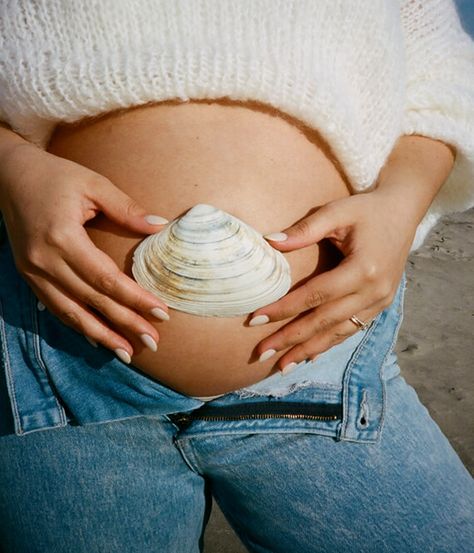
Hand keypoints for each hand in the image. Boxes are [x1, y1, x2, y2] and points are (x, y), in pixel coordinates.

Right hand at [0, 143, 169, 361]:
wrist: (9, 175)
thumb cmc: (55, 176)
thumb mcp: (93, 183)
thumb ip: (126, 208)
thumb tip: (160, 225)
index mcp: (62, 238)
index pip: (106, 279)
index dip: (135, 299)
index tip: (162, 314)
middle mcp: (44, 261)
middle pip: (92, 301)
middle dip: (125, 324)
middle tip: (153, 342)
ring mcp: (33, 271)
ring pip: (71, 312)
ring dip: (101, 335)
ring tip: (127, 352)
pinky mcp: (28, 275)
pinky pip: (55, 307)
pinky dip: (77, 325)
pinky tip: (96, 338)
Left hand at [248, 189, 416, 372]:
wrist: (403, 212)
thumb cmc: (367, 210)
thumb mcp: (337, 211)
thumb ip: (305, 229)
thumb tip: (270, 242)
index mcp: (363, 268)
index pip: (315, 295)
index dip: (284, 309)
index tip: (255, 319)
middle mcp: (374, 292)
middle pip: (324, 321)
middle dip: (290, 339)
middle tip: (260, 353)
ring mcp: (379, 302)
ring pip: (338, 333)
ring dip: (307, 350)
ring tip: (280, 366)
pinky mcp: (380, 306)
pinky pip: (350, 331)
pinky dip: (328, 344)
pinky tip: (308, 356)